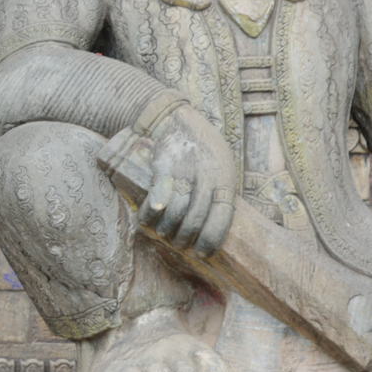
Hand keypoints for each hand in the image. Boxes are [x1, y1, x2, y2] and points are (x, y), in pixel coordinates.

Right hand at [140, 105, 238, 255]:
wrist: (174, 118)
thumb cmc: (201, 147)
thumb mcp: (221, 165)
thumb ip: (219, 191)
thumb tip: (215, 223)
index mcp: (224, 179)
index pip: (222, 217)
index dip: (211, 239)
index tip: (202, 253)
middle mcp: (206, 177)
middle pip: (196, 218)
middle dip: (185, 237)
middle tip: (178, 245)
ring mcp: (184, 172)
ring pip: (176, 211)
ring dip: (166, 229)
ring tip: (163, 234)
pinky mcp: (163, 166)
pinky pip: (158, 195)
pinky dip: (151, 212)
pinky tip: (147, 220)